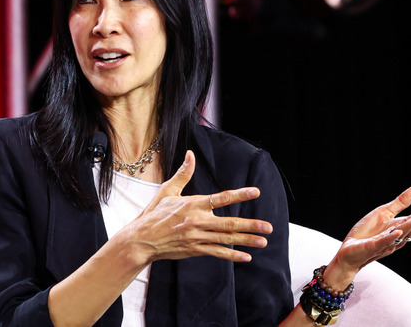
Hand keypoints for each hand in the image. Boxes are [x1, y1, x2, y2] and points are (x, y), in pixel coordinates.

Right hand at [122, 150, 273, 263]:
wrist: (141, 239)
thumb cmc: (154, 214)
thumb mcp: (168, 190)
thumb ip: (183, 173)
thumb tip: (191, 154)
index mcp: (193, 204)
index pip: (221, 198)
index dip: (239, 195)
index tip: (255, 192)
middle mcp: (197, 221)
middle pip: (229, 223)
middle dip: (250, 225)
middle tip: (268, 227)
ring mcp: (197, 237)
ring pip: (226, 239)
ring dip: (246, 241)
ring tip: (263, 242)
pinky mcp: (195, 250)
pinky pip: (217, 253)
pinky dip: (232, 255)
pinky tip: (246, 256)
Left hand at [324, 185, 410, 287]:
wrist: (349, 250)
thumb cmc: (367, 232)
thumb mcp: (384, 213)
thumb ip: (401, 203)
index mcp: (398, 227)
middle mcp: (395, 236)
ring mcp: (384, 242)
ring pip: (400, 235)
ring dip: (409, 226)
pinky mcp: (372, 247)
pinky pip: (383, 242)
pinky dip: (390, 238)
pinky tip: (397, 232)